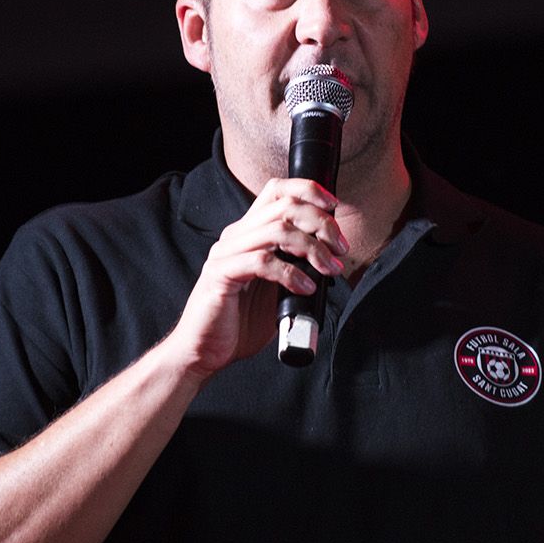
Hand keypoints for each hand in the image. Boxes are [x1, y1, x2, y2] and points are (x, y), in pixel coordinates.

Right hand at [165, 177, 348, 379]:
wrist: (204, 352)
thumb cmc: (239, 323)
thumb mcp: (277, 288)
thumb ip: (295, 266)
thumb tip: (331, 259)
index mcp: (248, 233)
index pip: (277, 190)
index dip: (309, 190)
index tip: (334, 208)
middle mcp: (236, 236)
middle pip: (284, 206)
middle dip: (321, 223)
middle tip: (340, 250)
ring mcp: (226, 253)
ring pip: (278, 230)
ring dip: (312, 247)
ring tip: (328, 269)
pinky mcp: (220, 275)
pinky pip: (262, 262)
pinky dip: (291, 273)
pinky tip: (305, 288)